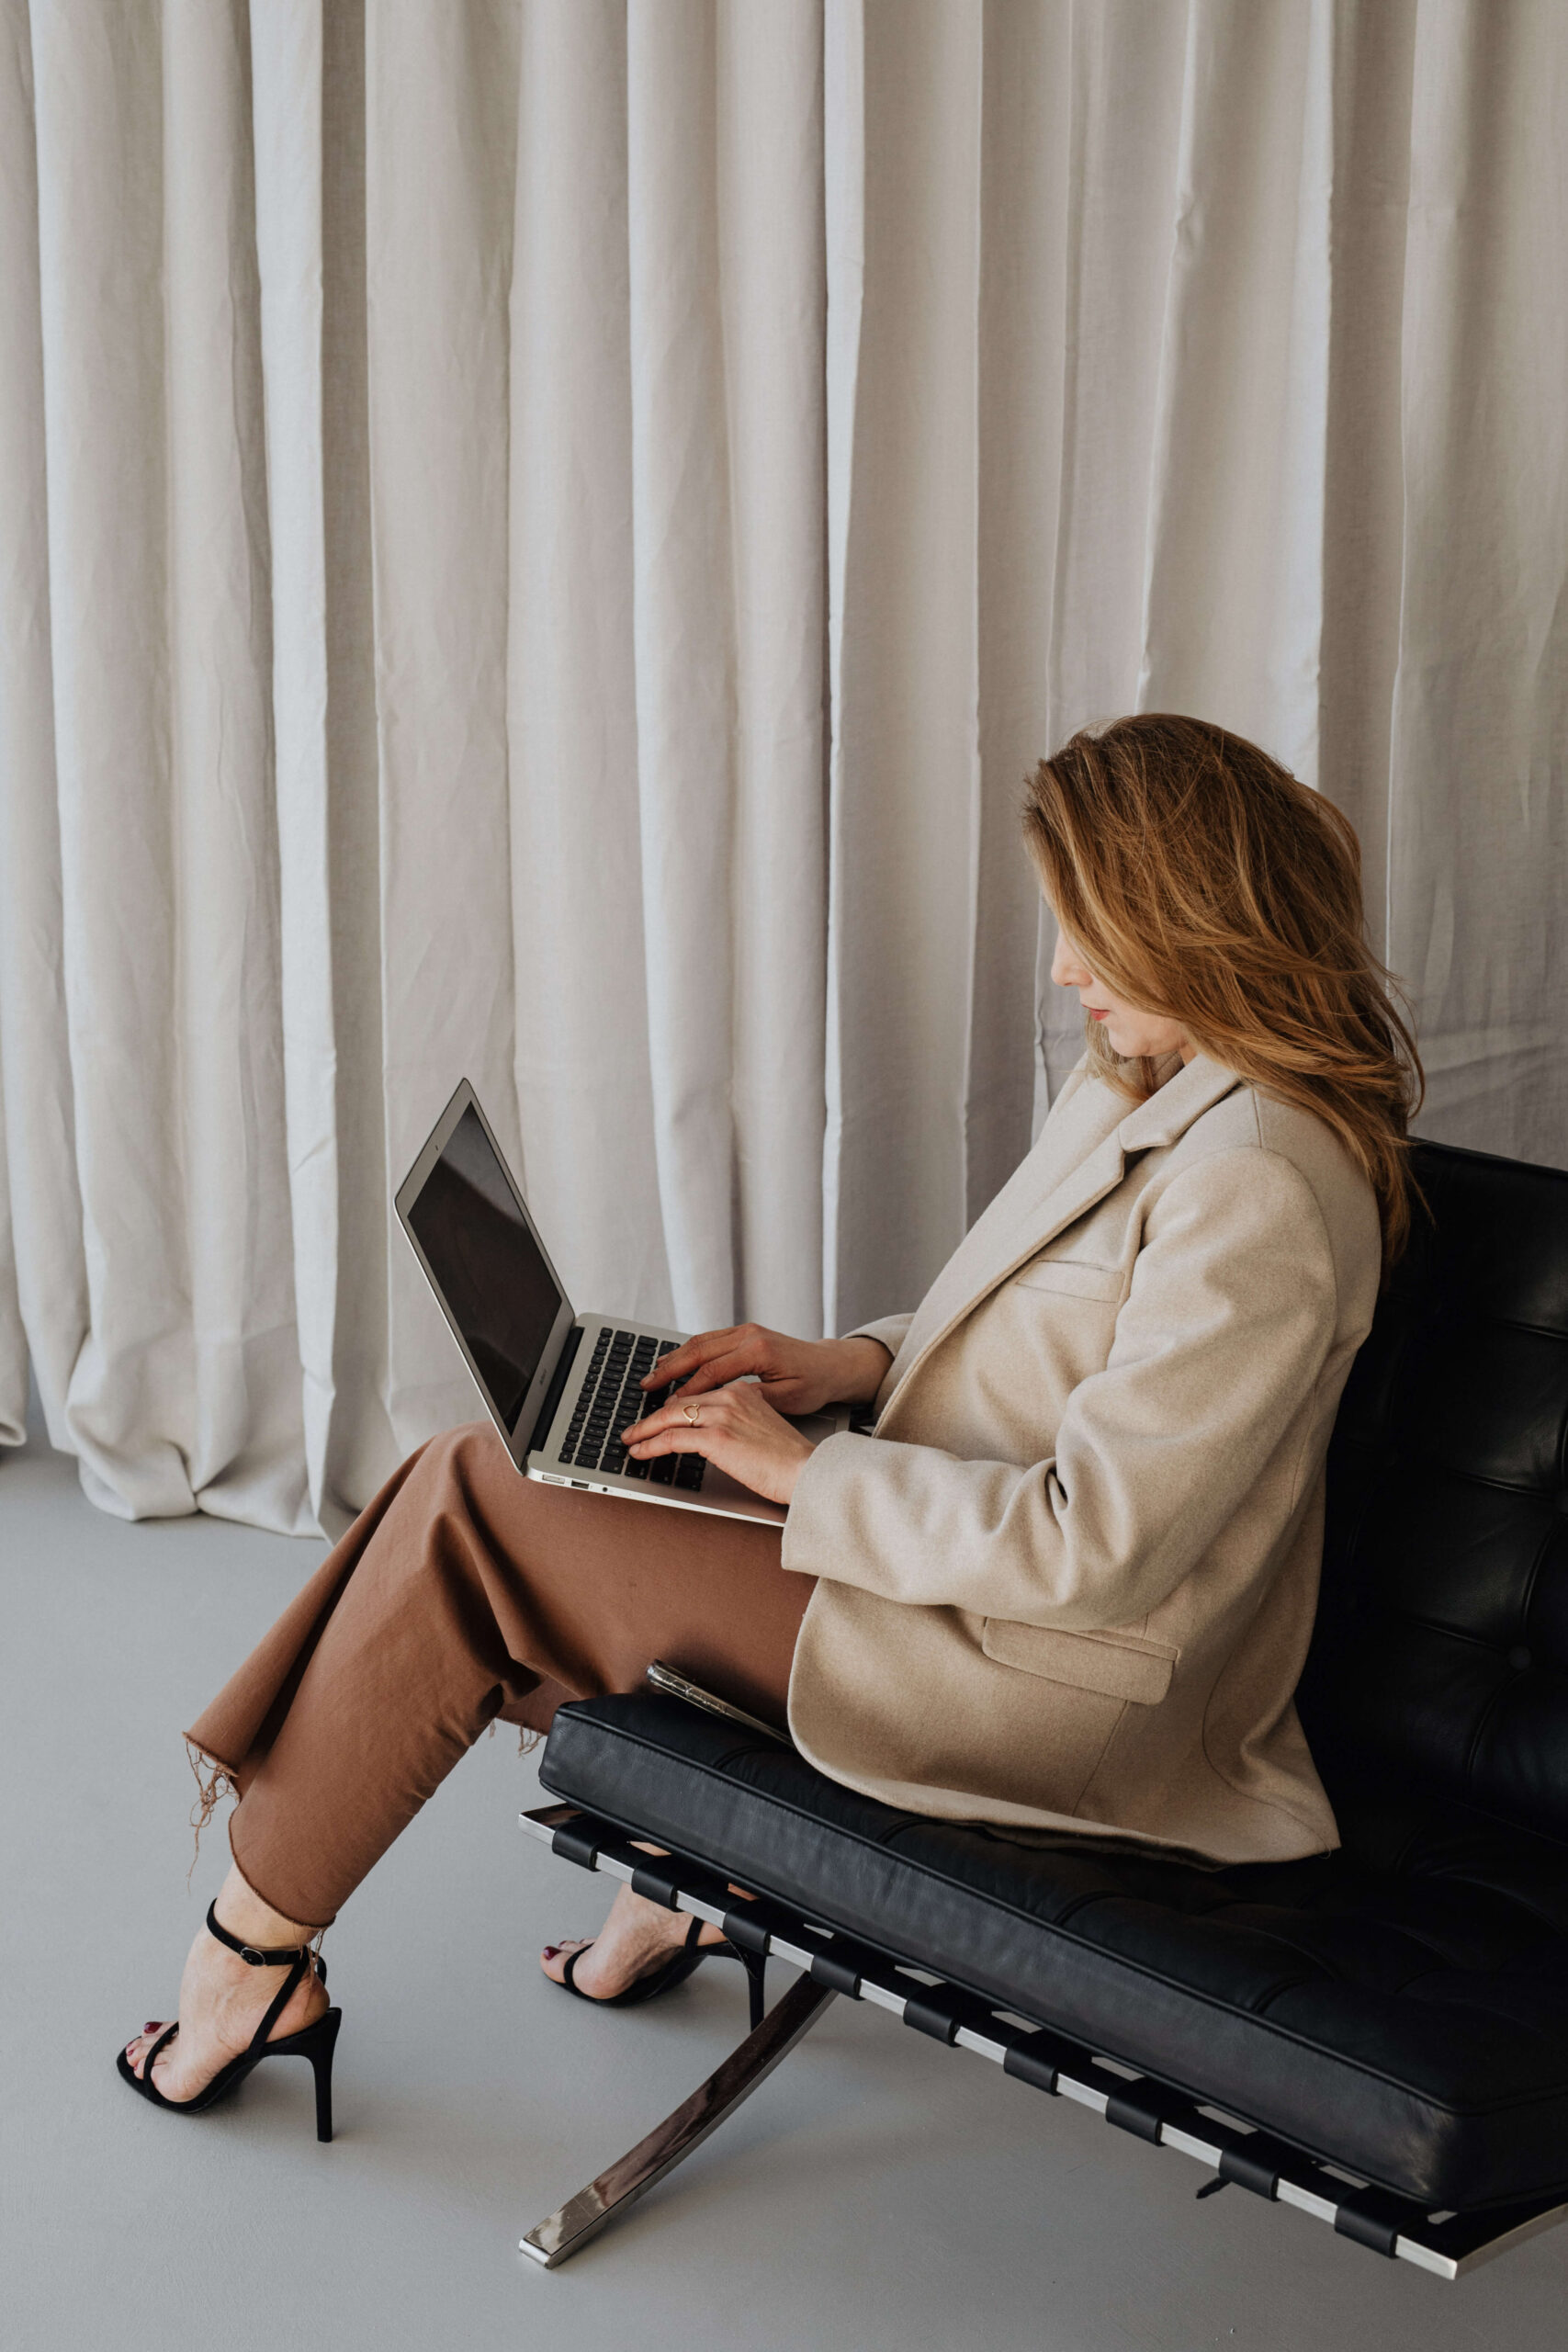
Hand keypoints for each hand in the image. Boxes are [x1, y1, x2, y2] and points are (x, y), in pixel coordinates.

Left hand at [619, 1379, 817, 1507]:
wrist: (806, 1471)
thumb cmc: (789, 1460)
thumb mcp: (761, 1429)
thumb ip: (737, 1424)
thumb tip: (710, 1437)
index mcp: (743, 1391)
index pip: (697, 1396)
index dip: (672, 1409)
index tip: (658, 1418)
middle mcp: (731, 1397)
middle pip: (679, 1403)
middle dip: (652, 1418)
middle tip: (635, 1428)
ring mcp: (722, 1415)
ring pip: (670, 1417)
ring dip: (644, 1430)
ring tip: (631, 1440)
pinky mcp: (716, 1437)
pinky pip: (671, 1438)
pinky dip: (650, 1445)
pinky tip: (640, 1452)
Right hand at [642, 1324, 891, 1416]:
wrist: (831, 1365)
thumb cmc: (813, 1384)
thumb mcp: (785, 1398)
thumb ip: (751, 1399)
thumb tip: (719, 1405)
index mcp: (759, 1350)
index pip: (713, 1370)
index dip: (689, 1389)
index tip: (669, 1406)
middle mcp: (749, 1335)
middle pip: (699, 1349)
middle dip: (670, 1368)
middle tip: (647, 1385)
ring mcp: (746, 1330)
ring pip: (701, 1341)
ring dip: (675, 1357)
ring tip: (653, 1374)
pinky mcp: (746, 1333)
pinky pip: (710, 1339)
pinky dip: (689, 1351)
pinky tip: (675, 1362)